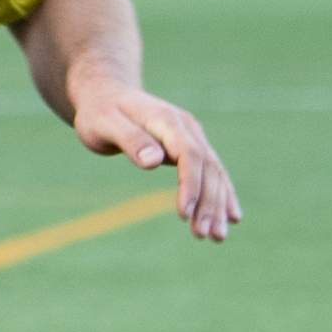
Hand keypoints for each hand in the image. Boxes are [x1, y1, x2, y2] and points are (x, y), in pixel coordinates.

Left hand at [67, 75, 238, 240]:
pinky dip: (222, 195)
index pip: (188, 154)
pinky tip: (231, 217)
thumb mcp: (104, 124)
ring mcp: (192, 137)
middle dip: (208, 202)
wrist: (106, 94)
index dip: (190, 184)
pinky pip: (211, 173)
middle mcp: (186, 128)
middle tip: (203, 235)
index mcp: (166, 120)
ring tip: (217, 237)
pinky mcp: (190, 148)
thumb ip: (129, 140)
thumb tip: (154, 161)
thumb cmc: (100, 112)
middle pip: (206, 167)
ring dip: (217, 205)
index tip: (184, 213)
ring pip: (214, 173)